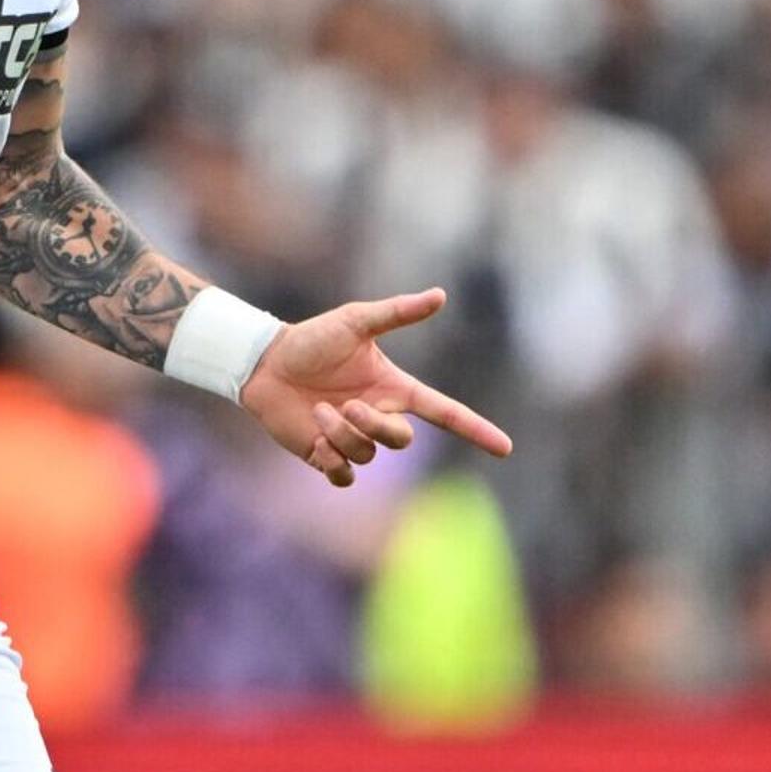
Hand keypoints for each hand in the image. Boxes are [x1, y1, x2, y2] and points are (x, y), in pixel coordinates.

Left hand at [239, 287, 511, 487]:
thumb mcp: (356, 321)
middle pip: (402, 441)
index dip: (475, 430)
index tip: (505, 448)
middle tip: (345, 405)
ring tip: (319, 413)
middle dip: (375, 427)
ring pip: (368, 456)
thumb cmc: (311, 339)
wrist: (265, 363)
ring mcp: (354, 439)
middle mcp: (379, 416)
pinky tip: (315, 441)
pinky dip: (332, 462)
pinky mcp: (326, 456)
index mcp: (394, 389)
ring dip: (341, 434)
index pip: (445, 412)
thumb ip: (397, 312)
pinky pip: (344, 476)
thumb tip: (441, 295)